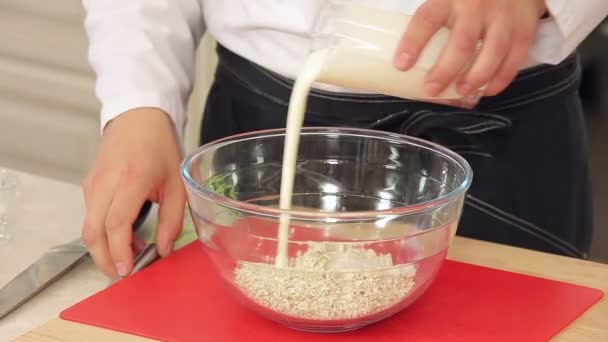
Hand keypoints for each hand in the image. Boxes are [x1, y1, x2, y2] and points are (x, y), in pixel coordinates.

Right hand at [81, 108, 185, 277]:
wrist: (137, 117)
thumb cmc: (160, 147)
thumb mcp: (177, 182)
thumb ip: (172, 219)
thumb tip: (164, 250)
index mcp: (131, 179)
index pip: (116, 223)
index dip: (119, 251)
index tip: (127, 270)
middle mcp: (105, 183)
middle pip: (93, 231)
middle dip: (104, 259)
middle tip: (124, 274)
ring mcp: (92, 184)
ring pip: (88, 227)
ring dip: (104, 248)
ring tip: (131, 256)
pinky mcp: (88, 185)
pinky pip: (90, 216)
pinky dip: (102, 234)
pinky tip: (124, 237)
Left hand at [394, 0, 546, 97]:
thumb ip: (433, 18)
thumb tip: (404, 60)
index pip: (427, 19)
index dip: (413, 42)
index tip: (401, 65)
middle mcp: (478, 5)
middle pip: (462, 42)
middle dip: (445, 70)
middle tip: (431, 89)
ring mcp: (504, 16)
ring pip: (492, 52)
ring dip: (475, 77)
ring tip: (460, 91)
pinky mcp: (524, 27)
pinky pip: (515, 58)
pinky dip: (501, 78)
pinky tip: (487, 90)